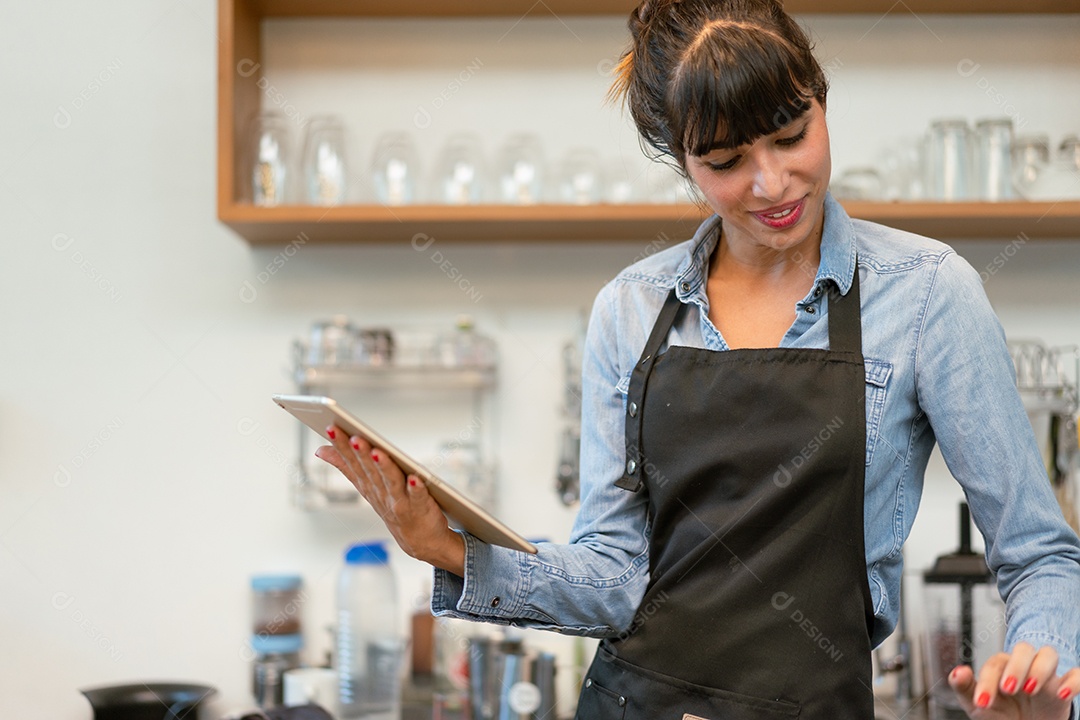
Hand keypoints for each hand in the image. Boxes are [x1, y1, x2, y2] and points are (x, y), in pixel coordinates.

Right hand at [314, 425, 464, 575]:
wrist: (420, 540)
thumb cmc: (392, 506)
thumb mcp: (366, 486)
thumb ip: (345, 466)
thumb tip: (320, 450)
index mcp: (368, 485)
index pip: (352, 463)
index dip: (342, 446)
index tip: (332, 428)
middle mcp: (381, 494)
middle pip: (370, 470)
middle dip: (361, 453)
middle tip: (355, 437)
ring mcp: (400, 502)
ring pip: (391, 482)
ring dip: (385, 467)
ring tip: (379, 452)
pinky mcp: (421, 508)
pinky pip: (418, 497)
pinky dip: (416, 488)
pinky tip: (415, 478)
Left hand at [949, 642, 1079, 718]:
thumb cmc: (999, 715)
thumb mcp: (979, 704)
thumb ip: (965, 688)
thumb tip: (956, 672)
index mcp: (1002, 666)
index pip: (996, 663)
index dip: (987, 680)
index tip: (982, 702)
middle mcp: (1025, 666)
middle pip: (1024, 649)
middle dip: (1016, 666)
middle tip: (1008, 689)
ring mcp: (1046, 676)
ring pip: (1048, 653)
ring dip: (1040, 668)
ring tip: (1030, 689)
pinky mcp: (1064, 689)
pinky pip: (1076, 674)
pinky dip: (1073, 681)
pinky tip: (1062, 694)